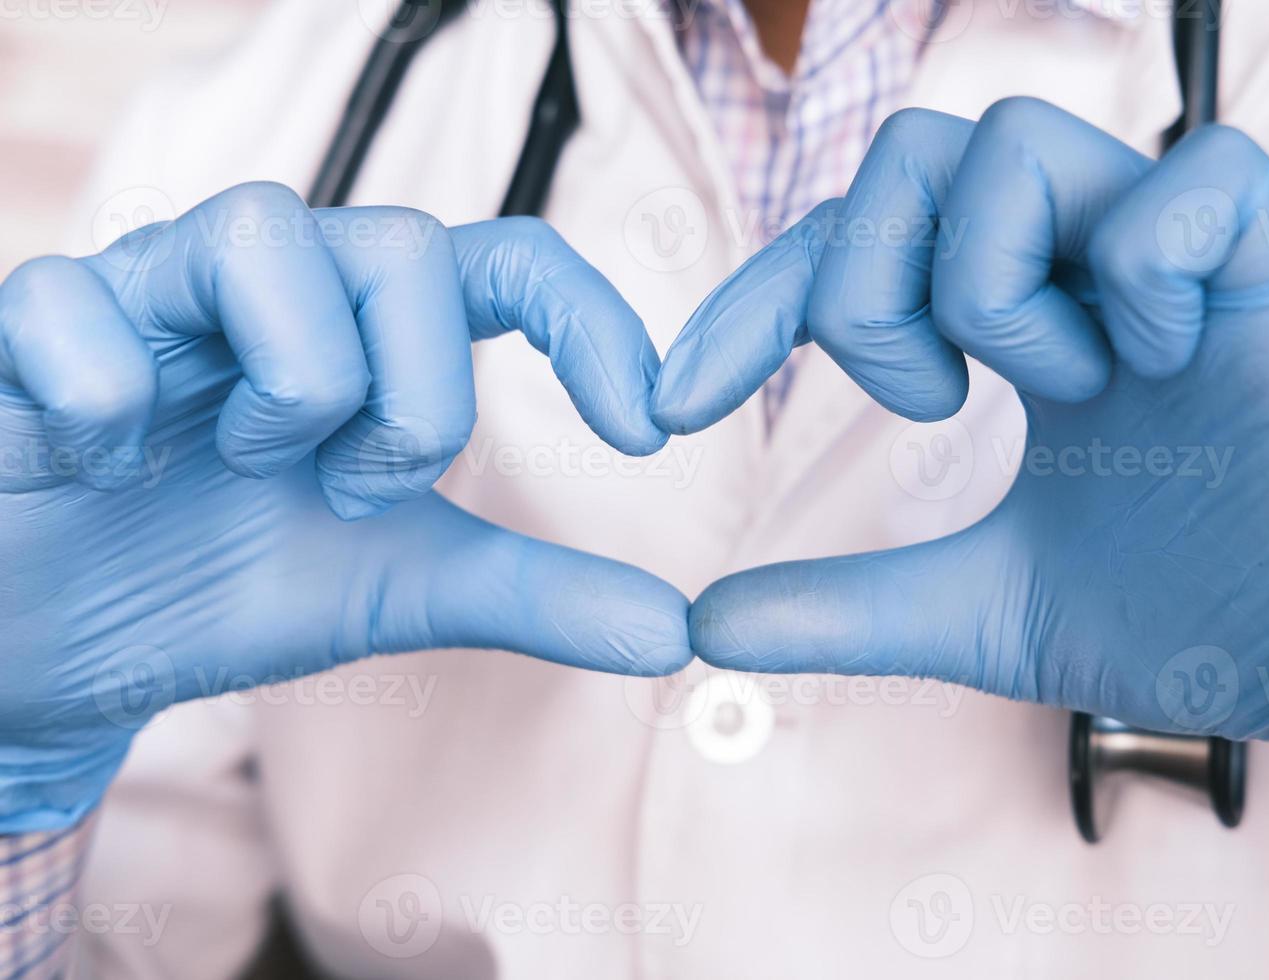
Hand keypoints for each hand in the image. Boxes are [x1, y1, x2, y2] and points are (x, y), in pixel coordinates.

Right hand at [0, 183, 690, 831]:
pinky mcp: (35, 315)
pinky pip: (85, 304)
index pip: (512, 262)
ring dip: (287, 387)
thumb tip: (674, 634)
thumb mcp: (398, 586)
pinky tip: (107, 471)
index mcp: (377, 330)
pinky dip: (112, 415)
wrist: (63, 642)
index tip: (647, 428)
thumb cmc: (230, 581)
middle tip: (353, 492)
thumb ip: (531, 593)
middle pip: (406, 246)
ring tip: (244, 465)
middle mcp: (282, 281)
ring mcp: (157, 284)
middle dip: (411, 399)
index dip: (593, 322)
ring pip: (263, 233)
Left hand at [654, 100, 1268, 872]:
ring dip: (987, 282)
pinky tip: (1161, 364)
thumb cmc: (1190, 624)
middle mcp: (1080, 266)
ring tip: (1063, 388)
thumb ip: (845, 605)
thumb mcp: (978, 610)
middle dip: (862, 278)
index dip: (749, 306)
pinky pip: (1176, 180)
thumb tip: (703, 623)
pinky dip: (1131, 274)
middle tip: (920, 392)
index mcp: (1017, 326)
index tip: (675, 402)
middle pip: (913, 154)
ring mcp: (1173, 250)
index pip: (853, 252)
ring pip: (1013, 143)